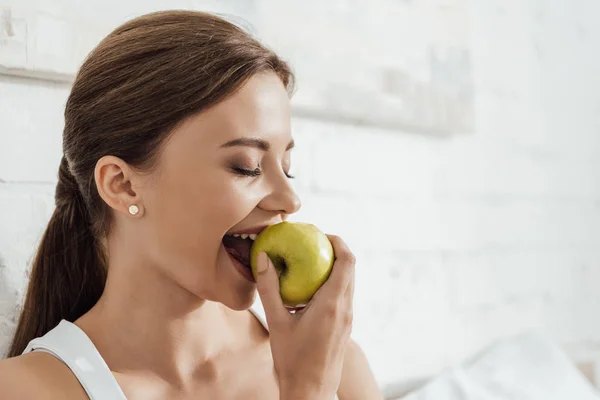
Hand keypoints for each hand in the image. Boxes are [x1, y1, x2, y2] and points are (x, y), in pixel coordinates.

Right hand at [255, 235, 354, 399]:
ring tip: (309, 262)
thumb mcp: (277, 322)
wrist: (310, 392)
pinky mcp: (345, 327)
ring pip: (349, 282)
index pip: (347, 261)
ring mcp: (348, 319)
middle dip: (335, 251)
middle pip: (350, 269)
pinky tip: (309, 289)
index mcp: (332, 305)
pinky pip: (344, 296)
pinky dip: (332, 284)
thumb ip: (269, 288)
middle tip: (312, 243)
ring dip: (334, 267)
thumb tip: (264, 258)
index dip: (338, 242)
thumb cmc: (292, 360)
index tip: (320, 234)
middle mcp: (345, 309)